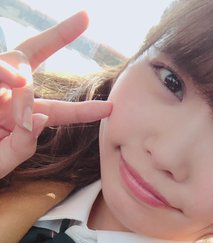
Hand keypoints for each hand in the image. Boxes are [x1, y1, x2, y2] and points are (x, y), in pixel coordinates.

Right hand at [0, 11, 111, 177]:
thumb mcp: (3, 161)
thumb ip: (24, 145)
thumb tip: (42, 118)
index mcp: (20, 117)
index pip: (58, 111)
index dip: (85, 110)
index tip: (111, 107)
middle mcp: (8, 95)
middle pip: (34, 56)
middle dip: (59, 35)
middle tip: (84, 18)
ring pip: (15, 64)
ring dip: (20, 77)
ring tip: (20, 84)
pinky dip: (2, 74)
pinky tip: (12, 84)